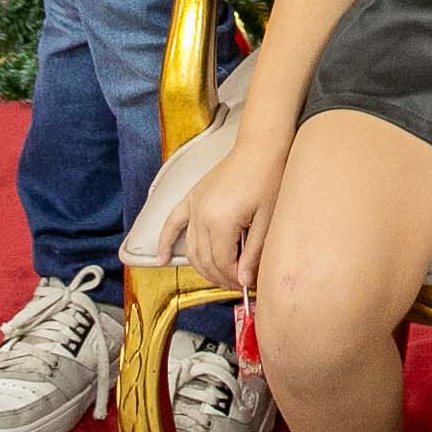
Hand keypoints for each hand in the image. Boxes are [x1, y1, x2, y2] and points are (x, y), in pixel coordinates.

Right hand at [162, 137, 285, 293]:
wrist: (260, 147)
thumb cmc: (269, 178)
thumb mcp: (268, 218)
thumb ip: (254, 252)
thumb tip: (245, 281)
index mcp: (221, 221)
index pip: (223, 264)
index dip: (235, 278)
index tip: (248, 284)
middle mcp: (201, 215)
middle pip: (206, 260)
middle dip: (221, 277)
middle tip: (239, 283)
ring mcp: (193, 205)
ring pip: (191, 249)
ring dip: (203, 267)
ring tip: (220, 277)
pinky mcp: (191, 197)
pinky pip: (172, 223)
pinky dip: (165, 242)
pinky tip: (163, 259)